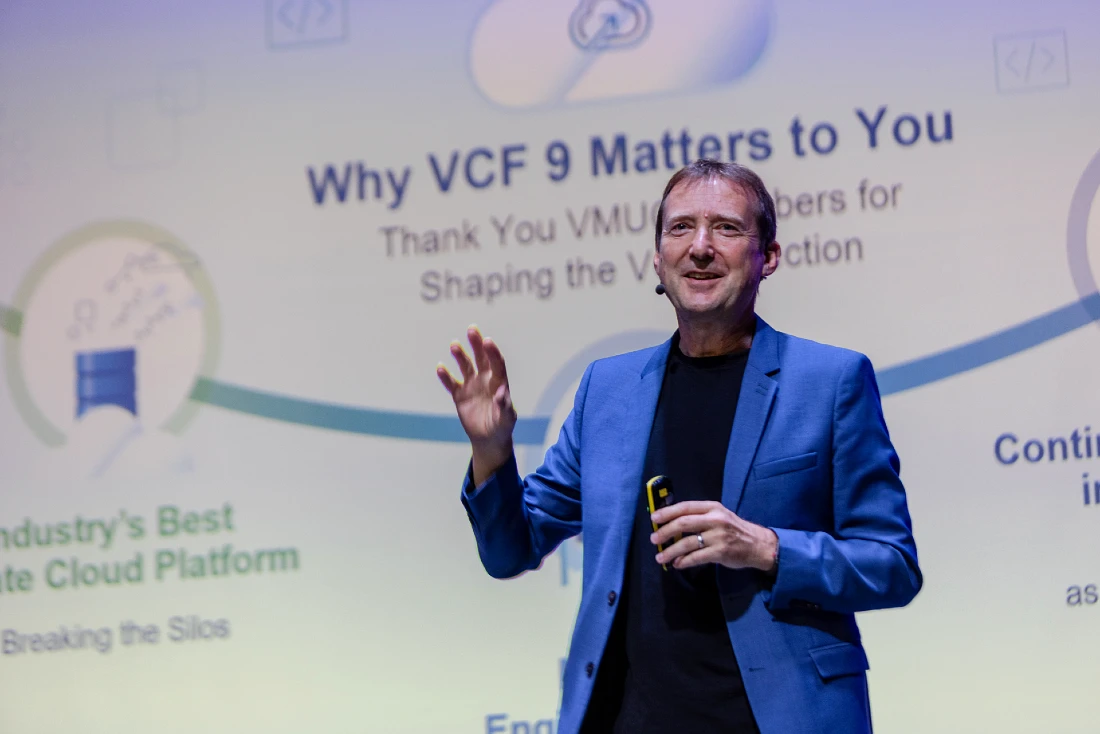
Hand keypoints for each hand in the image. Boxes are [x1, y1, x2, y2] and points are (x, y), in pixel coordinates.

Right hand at [437, 325, 516, 483]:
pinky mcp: (460, 395)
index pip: (496, 363)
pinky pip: (451, 383)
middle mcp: (485, 380)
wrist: (489, 439)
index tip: (487, 341)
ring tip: (454, 345)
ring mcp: (472, 386)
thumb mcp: (506, 419)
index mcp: (498, 383)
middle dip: (477, 344)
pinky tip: (440, 368)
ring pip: (465, 367)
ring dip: (460, 356)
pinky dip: (446, 376)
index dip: (492, 352)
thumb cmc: (502, 427)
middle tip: (472, 329)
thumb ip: (504, 405)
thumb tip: (500, 392)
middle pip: (481, 358)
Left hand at [650, 501, 777, 572]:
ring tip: (661, 557)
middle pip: (684, 523)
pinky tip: (677, 564)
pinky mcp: (720, 552)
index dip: (667, 512)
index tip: (653, 518)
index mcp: (712, 508)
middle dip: (665, 531)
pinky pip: (696, 557)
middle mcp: (715, 519)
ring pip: (688, 543)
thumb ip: (699, 517)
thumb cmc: (734, 530)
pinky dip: (684, 561)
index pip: (685, 507)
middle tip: (654, 539)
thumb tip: (671, 522)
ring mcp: (718, 536)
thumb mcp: (719, 516)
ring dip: (671, 551)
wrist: (758, 544)